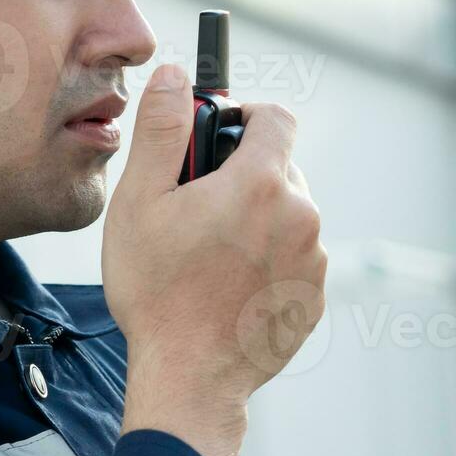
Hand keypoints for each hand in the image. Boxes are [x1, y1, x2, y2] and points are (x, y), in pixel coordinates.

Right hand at [102, 64, 325, 455]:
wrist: (188, 379)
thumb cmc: (156, 291)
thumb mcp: (141, 202)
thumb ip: (162, 131)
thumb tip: (174, 76)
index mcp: (262, 184)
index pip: (276, 117)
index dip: (246, 114)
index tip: (218, 134)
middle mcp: (302, 215)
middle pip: (281, 167)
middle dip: (244, 173)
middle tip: (198, 205)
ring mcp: (314, 258)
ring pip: (289, 213)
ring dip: (257, 218)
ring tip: (210, 252)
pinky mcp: (315, 295)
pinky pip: (296, 256)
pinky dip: (269, 258)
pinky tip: (228, 283)